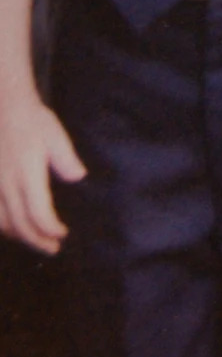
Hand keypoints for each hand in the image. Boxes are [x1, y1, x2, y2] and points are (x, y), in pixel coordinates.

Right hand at [0, 92, 85, 254]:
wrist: (3, 108)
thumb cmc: (32, 121)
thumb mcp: (54, 134)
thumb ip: (65, 157)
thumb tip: (79, 176)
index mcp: (26, 174)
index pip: (37, 213)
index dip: (50, 229)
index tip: (63, 234)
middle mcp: (6, 185)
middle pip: (20, 224)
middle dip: (37, 240)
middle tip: (54, 249)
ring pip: (2, 223)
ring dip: (20, 237)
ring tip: (36, 241)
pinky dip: (4, 227)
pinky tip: (14, 228)